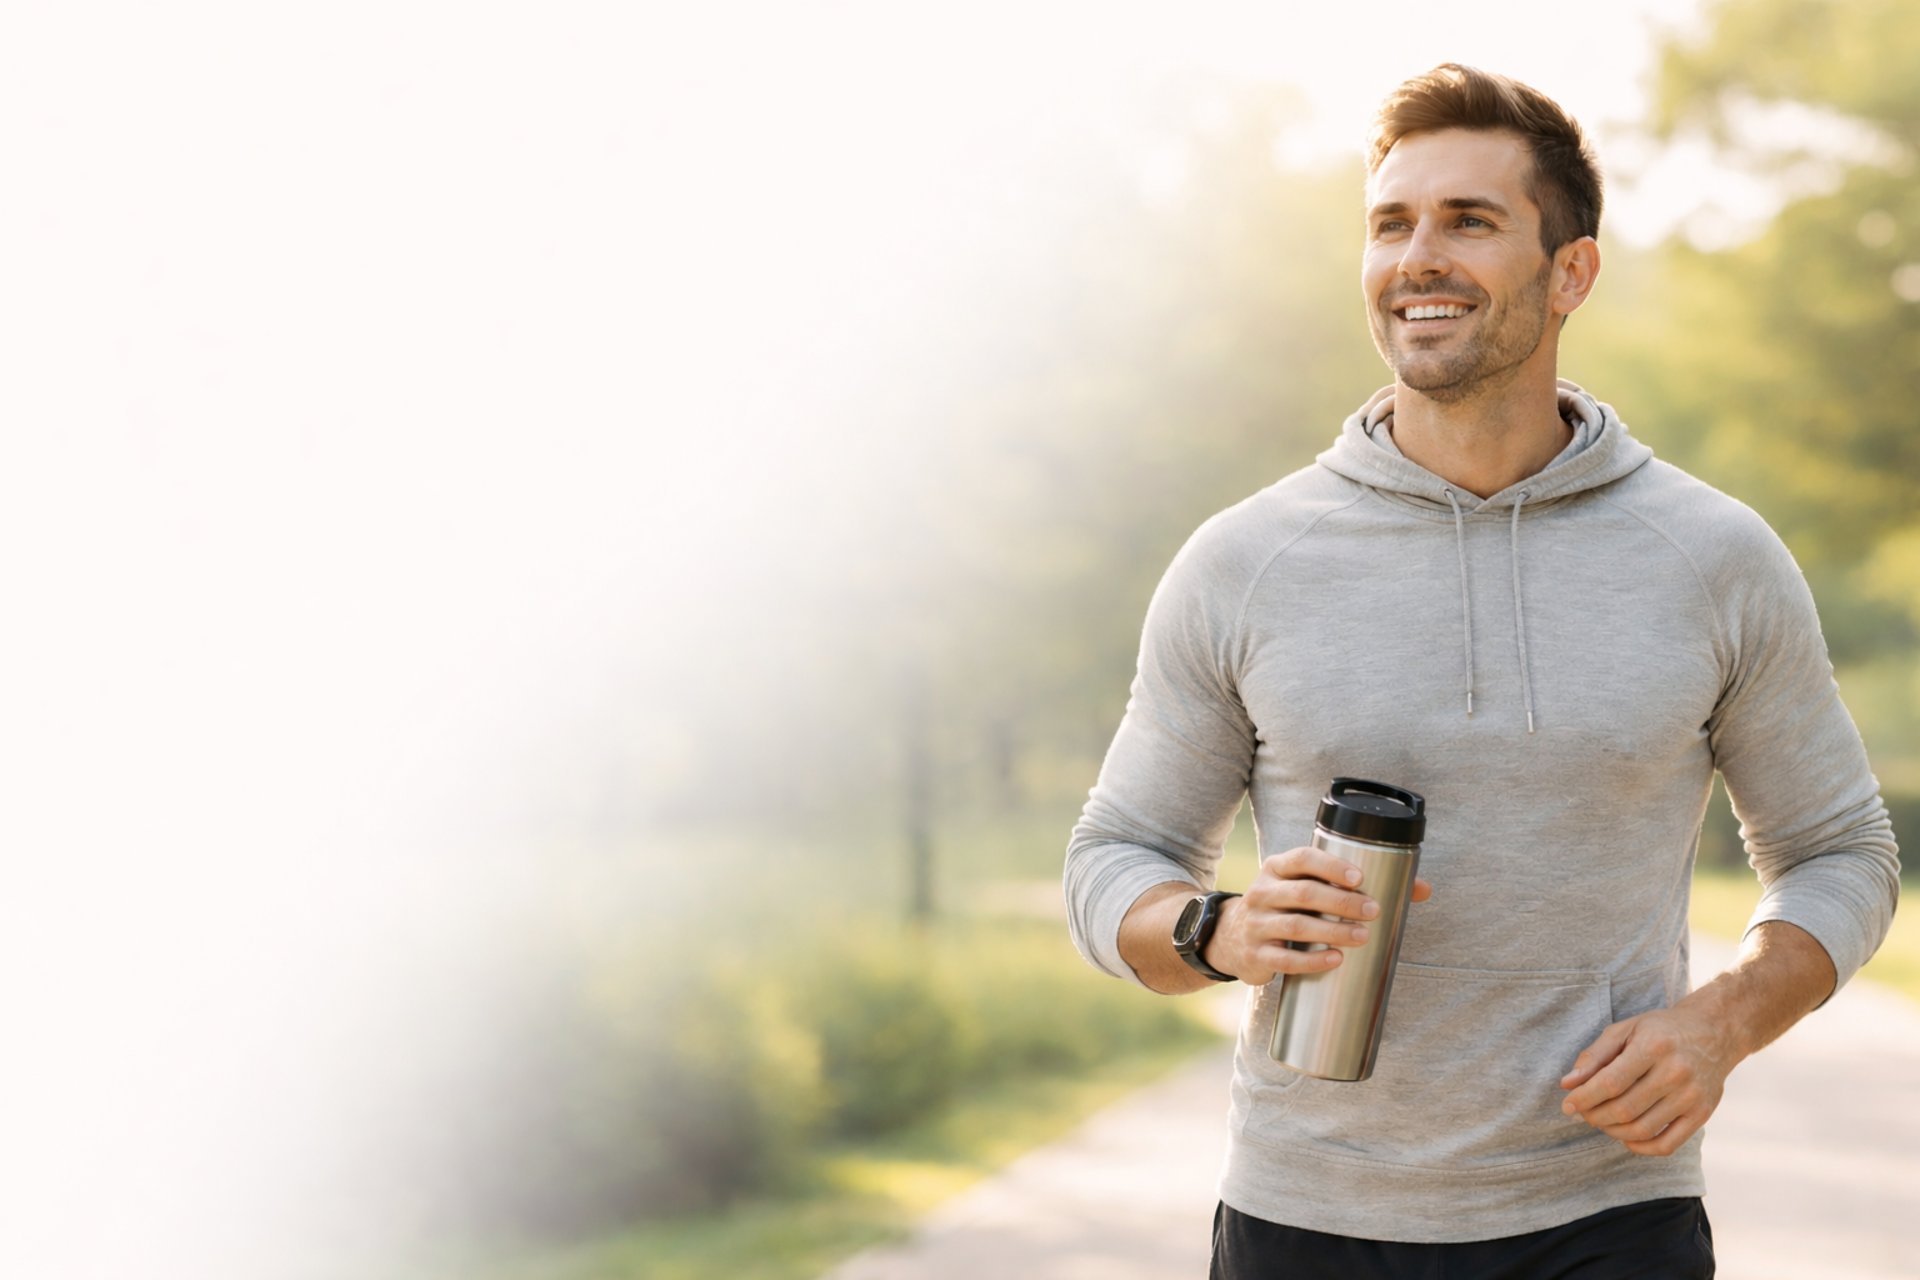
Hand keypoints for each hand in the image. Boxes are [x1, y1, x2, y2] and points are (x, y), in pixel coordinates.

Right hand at [1207, 845, 1432, 984]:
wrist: (1231, 938)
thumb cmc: (1284, 907)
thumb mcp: (1306, 888)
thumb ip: (1355, 886)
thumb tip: (1423, 889)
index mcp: (1277, 868)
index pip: (1303, 858)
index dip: (1332, 866)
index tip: (1361, 878)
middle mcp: (1263, 892)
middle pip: (1303, 893)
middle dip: (1340, 901)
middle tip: (1373, 911)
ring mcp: (1256, 924)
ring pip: (1295, 925)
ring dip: (1331, 931)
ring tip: (1362, 936)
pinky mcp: (1256, 954)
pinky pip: (1283, 958)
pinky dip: (1311, 960)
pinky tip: (1335, 960)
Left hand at [1558, 1004, 1738, 1155]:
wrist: (1714, 1032)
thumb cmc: (1660, 1030)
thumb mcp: (1625, 1030)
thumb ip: (1594, 1056)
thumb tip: (1567, 1084)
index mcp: (1653, 1047)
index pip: (1610, 1083)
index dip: (1584, 1098)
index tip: (1567, 1105)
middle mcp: (1676, 1072)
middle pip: (1624, 1109)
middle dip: (1595, 1116)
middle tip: (1583, 1112)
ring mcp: (1692, 1096)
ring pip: (1642, 1129)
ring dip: (1613, 1131)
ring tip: (1601, 1121)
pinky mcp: (1702, 1114)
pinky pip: (1668, 1145)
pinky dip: (1641, 1148)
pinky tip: (1625, 1138)